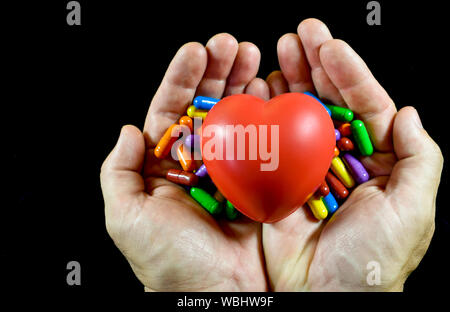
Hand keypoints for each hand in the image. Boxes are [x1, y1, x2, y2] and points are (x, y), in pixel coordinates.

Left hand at [100, 34, 271, 290]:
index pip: (172, 108)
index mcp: (166, 164)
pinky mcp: (259, 179)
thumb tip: (128, 130)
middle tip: (232, 44)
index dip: (182, 78)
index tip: (196, 50)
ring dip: (244, 83)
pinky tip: (273, 91)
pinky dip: (269, 115)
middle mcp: (199, 161)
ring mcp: (232, 168)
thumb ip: (118, 173)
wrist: (216, 293)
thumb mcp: (126, 217)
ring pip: (237, 116)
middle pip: (207, 105)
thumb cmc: (167, 261)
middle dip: (218, 72)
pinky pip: (264, 141)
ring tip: (254, 55)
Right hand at [262, 19, 442, 290]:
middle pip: (327, 101)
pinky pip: (269, 142)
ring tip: (277, 52)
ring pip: (296, 115)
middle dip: (314, 65)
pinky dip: (261, 117)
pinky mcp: (277, 180)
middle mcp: (338, 158)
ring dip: (287, 82)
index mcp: (374, 160)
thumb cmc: (374, 261)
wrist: (326, 299)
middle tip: (300, 33)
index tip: (330, 46)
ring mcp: (305, 167)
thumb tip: (407, 111)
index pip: (364, 104)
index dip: (349, 72)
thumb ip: (418, 158)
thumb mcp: (413, 209)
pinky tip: (257, 93)